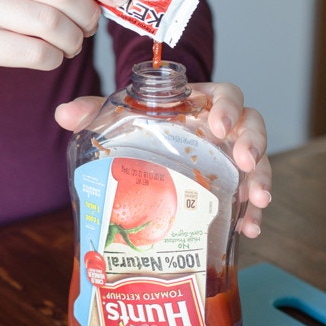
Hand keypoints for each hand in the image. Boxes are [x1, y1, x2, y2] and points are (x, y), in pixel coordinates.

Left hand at [55, 82, 272, 238]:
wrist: (150, 156)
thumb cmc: (144, 129)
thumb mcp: (122, 120)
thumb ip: (96, 112)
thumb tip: (63, 114)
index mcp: (202, 104)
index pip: (226, 95)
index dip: (227, 107)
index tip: (219, 126)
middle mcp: (224, 130)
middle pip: (252, 126)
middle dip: (253, 143)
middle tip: (245, 162)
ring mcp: (231, 160)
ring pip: (258, 163)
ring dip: (261, 180)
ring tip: (257, 201)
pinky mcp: (231, 188)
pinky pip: (248, 199)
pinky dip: (250, 214)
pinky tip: (248, 229)